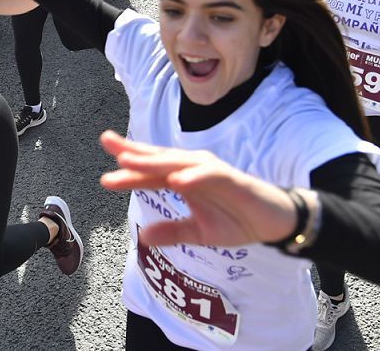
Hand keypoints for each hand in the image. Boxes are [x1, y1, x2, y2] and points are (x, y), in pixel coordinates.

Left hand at [98, 131, 297, 246]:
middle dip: (132, 152)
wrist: (274, 223)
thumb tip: (143, 237)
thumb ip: (172, 232)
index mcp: (184, 180)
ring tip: (130, 161)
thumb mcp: (198, 233)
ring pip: (178, 163)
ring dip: (154, 162)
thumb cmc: (237, 219)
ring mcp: (211, 172)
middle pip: (158, 160)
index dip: (128, 170)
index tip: (105, 172)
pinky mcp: (232, 179)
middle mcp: (194, 171)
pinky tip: (176, 181)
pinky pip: (210, 176)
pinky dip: (192, 177)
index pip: (150, 173)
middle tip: (107, 142)